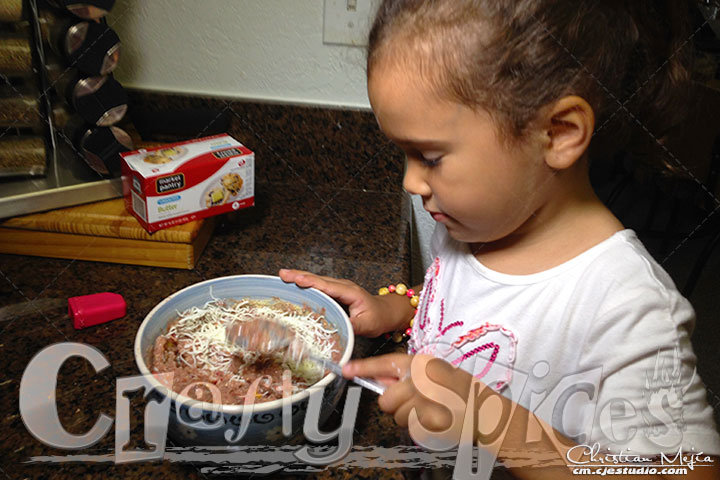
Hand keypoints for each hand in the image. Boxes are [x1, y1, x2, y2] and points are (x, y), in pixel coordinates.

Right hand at [278, 269, 405, 336]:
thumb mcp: (366, 325)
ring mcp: (339, 287)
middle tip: (283, 274)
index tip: (297, 279)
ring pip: (317, 281)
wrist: (387, 312)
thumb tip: (335, 330)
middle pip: (319, 279)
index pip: (328, 286)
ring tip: (284, 276)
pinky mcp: (336, 292)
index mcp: (350, 292)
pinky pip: (320, 286)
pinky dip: (306, 284)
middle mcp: (343, 286)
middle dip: (300, 275)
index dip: (311, 282)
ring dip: (300, 277)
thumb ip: (351, 326)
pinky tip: (295, 284)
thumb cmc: (378, 317)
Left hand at [343, 353, 472, 447]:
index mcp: (419, 364)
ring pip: (397, 417)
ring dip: (409, 417)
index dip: (362, 368)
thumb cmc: (459, 390)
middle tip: (416, 401)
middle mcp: (418, 380)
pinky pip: (410, 428)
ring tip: (430, 409)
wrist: (484, 410)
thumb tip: (381, 378)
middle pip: (385, 400)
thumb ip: (406, 375)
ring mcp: (422, 401)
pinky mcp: (426, 421)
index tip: (346, 370)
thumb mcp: (433, 372)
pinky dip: (420, 427)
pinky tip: (435, 418)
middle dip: (396, 405)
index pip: (383, 364)